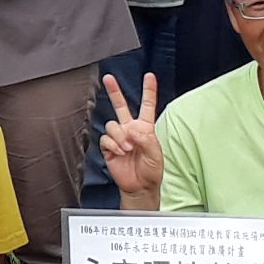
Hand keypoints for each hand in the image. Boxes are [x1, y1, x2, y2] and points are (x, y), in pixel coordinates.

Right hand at [98, 72, 163, 199]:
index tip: (149, 76)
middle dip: (114, 91)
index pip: (147, 105)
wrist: (140, 186)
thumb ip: (146, 139)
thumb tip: (131, 130)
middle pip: (121, 106)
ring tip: (127, 148)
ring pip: (112, 124)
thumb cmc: (151, 171)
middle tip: (108, 78)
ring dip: (120, 136)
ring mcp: (119, 138)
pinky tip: (120, 152)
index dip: (149, 90)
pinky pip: (106, 139)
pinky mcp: (109, 148)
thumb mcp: (156, 154)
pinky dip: (113, 145)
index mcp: (145, 128)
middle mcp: (130, 129)